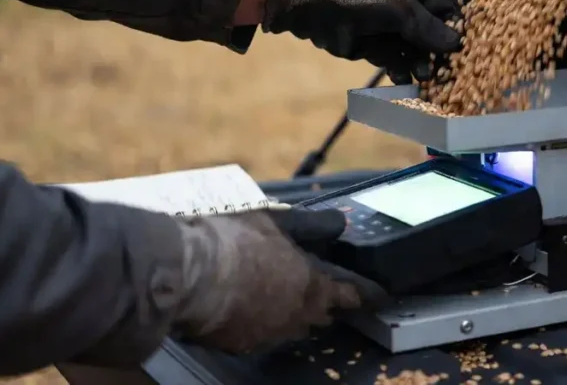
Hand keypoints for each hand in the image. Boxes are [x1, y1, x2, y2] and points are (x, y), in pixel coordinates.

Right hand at [171, 207, 386, 353]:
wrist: (188, 277)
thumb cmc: (236, 242)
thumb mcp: (278, 220)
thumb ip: (312, 225)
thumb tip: (340, 224)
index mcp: (313, 284)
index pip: (349, 292)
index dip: (365, 293)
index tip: (379, 296)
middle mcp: (298, 315)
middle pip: (323, 314)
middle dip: (328, 304)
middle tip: (328, 293)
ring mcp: (270, 334)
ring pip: (295, 327)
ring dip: (298, 314)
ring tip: (290, 299)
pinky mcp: (243, 345)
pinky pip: (265, 335)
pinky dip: (266, 322)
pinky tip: (255, 309)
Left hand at [260, 0, 460, 83]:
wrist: (312, 5)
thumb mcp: (400, 9)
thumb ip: (428, 28)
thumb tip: (458, 44)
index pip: (448, 11)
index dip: (457, 29)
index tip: (465, 51)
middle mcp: (408, 11)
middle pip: (434, 36)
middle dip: (440, 54)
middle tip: (445, 73)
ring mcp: (391, 31)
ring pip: (415, 53)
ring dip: (421, 66)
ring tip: (423, 79)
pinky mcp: (375, 49)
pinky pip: (395, 63)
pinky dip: (400, 72)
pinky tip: (402, 81)